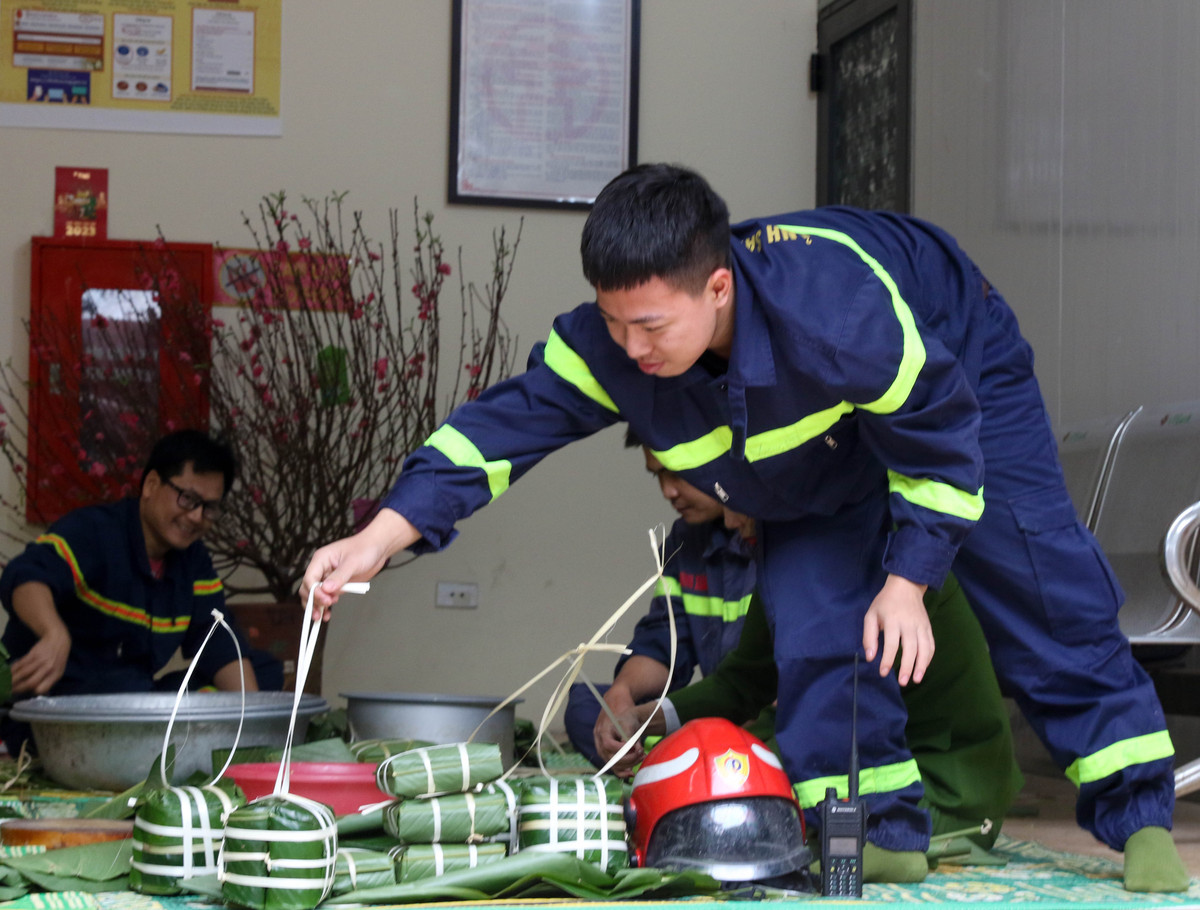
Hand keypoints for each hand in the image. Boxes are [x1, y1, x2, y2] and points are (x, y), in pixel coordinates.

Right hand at [10, 628, 70, 694]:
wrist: (58, 640)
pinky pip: (20, 664)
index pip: (43, 688)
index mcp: (56, 674)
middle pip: (31, 682)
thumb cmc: (58, 658)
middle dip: (18, 689)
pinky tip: (8, 673)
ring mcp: (40, 661)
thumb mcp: (59, 671)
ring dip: (13, 680)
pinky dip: (13, 670)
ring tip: (6, 684)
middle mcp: (48, 668)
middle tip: (10, 691)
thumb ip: (49, 682)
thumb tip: (37, 693)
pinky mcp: (32, 654)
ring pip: (23, 673)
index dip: (33, 692)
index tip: (26, 692)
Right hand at [300, 509, 420, 618]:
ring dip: (317, 606)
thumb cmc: (364, 549)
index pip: (310, 578)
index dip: (314, 591)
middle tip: (325, 608)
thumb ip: (339, 577)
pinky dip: (325, 606)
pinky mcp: (337, 585)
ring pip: (315, 595)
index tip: (325, 599)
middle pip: (308, 588)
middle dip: (314, 600)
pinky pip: (326, 597)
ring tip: (323, 616)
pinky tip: (328, 613)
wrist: (377, 549)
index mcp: (321, 559)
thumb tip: (326, 589)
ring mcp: (328, 578)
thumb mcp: (352, 562)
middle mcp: (322, 569)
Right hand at [596, 705, 656, 777]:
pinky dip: (623, 773)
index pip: (608, 744)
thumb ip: (631, 737)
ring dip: (630, 764)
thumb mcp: (628, 725)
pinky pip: (614, 770)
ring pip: (614, 765)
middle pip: (611, 757)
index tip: (635, 747)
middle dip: (629, 758)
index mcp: (602, 732)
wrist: (623, 721)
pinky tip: (632, 773)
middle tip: (641, 753)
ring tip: (642, 757)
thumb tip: (638, 750)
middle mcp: (600, 745)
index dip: (622, 748)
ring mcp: (603, 754)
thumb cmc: (625, 721)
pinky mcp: (609, 760)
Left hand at [862, 574, 932, 684]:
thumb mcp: (871, 615)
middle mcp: (909, 623)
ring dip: (922, 665)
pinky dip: (928, 658)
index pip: (891, 643)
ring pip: (924, 648)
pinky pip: (931, 645)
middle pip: (910, 648)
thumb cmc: (885, 603)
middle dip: (907, 667)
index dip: (887, 660)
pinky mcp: (928, 627)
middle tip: (902, 682)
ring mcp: (921, 625)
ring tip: (916, 679)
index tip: (883, 673)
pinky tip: (923, 668)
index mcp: (893, 620)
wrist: (906, 586)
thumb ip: (869, 636)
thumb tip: (870, 657)